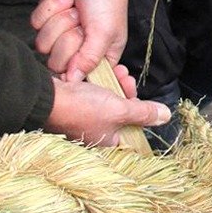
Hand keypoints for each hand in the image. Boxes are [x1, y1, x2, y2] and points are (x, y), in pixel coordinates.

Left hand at [30, 0, 129, 82]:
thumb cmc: (108, 1)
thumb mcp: (105, 33)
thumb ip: (90, 59)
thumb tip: (73, 80)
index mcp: (94, 59)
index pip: (74, 78)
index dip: (72, 67)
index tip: (80, 51)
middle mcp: (75, 50)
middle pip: (55, 61)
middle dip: (68, 37)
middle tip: (82, 23)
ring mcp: (58, 34)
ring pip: (43, 42)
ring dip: (61, 19)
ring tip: (76, 9)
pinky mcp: (46, 17)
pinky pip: (36, 22)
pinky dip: (51, 7)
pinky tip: (65, 0)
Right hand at [45, 72, 172, 146]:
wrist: (46, 98)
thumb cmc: (82, 108)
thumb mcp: (119, 109)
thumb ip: (143, 113)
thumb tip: (165, 116)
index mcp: (107, 141)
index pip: (131, 129)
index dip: (137, 111)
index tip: (136, 97)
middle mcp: (94, 134)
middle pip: (119, 113)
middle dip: (125, 92)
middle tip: (125, 77)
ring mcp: (82, 121)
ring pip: (106, 101)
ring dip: (114, 84)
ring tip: (116, 71)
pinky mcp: (73, 107)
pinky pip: (92, 96)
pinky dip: (98, 84)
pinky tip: (99, 73)